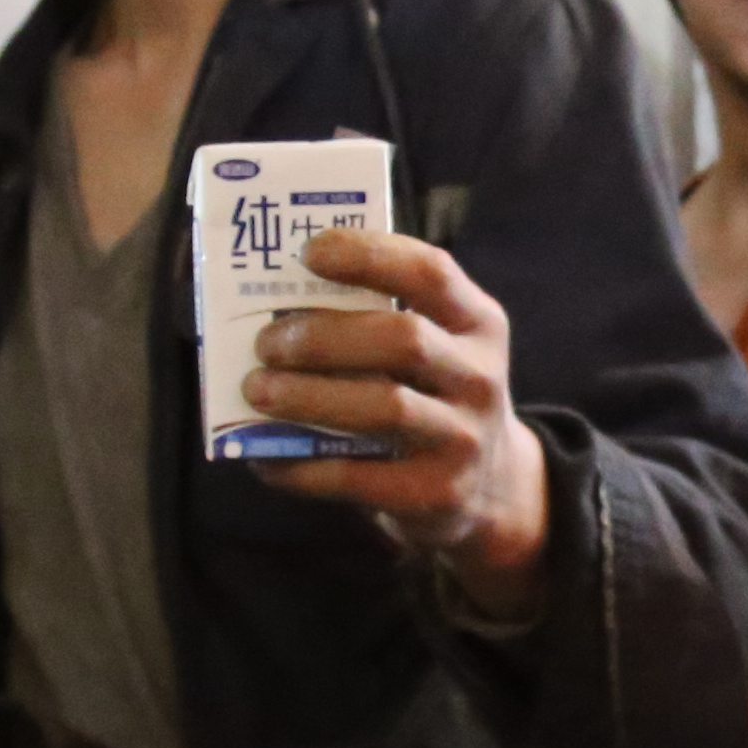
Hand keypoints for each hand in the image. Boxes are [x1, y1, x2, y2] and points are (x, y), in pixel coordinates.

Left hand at [243, 228, 550, 614]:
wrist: (490, 487)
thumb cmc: (435, 396)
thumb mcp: (439, 348)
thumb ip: (380, 320)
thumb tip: (273, 309)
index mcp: (478, 324)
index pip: (431, 273)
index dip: (370, 255)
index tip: (309, 252)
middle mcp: (479, 377)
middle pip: (403, 340)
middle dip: (324, 336)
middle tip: (267, 342)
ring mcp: (462, 439)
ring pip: (384, 408)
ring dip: (307, 396)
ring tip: (257, 390)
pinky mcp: (436, 495)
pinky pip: (358, 476)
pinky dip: (302, 465)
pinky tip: (266, 455)